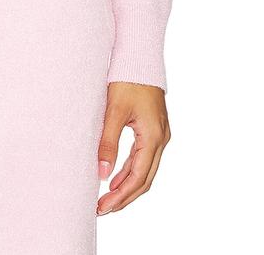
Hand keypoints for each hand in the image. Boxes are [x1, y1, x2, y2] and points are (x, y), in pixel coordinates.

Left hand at [96, 81, 170, 213]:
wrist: (140, 54)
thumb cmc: (127, 78)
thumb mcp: (114, 110)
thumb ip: (108, 142)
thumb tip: (102, 174)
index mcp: (153, 136)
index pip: (138, 177)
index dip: (121, 196)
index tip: (102, 207)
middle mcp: (161, 138)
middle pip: (144, 179)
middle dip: (124, 197)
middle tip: (102, 209)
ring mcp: (160, 134)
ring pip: (146, 170)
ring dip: (127, 186)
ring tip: (107, 198)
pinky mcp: (154, 128)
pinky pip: (145, 158)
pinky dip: (131, 171)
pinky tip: (117, 177)